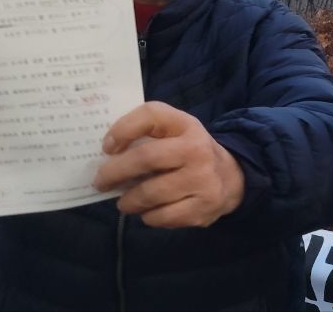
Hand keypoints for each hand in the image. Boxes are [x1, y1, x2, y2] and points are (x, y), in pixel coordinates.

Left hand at [93, 101, 244, 227]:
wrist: (232, 178)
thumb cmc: (190, 151)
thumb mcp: (176, 130)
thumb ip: (146, 130)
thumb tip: (109, 151)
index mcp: (187, 125)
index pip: (151, 115)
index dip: (123, 129)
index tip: (106, 147)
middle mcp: (197, 151)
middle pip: (145, 158)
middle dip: (115, 172)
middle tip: (100, 182)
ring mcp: (202, 182)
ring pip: (150, 194)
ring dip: (129, 201)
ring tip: (124, 201)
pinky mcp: (202, 209)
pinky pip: (162, 217)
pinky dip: (148, 216)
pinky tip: (148, 211)